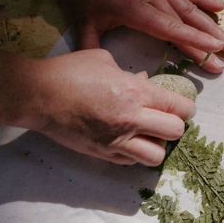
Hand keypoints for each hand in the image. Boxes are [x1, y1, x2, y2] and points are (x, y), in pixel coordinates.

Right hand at [19, 48, 195, 165]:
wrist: (37, 95)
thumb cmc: (68, 72)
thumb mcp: (103, 60)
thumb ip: (128, 73)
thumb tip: (143, 81)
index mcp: (134, 92)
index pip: (178, 106)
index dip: (186, 106)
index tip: (183, 105)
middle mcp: (130, 119)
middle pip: (175, 132)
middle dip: (176, 125)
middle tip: (167, 119)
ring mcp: (116, 140)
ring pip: (156, 155)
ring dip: (157, 145)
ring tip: (149, 134)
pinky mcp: (102, 153)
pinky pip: (131, 162)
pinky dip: (135, 153)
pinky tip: (128, 141)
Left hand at [59, 0, 223, 72]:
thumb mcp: (84, 21)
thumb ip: (90, 47)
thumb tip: (93, 73)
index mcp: (137, 11)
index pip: (172, 31)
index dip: (194, 43)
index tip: (213, 54)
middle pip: (187, 23)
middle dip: (209, 42)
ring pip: (192, 7)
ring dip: (211, 25)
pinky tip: (221, 7)